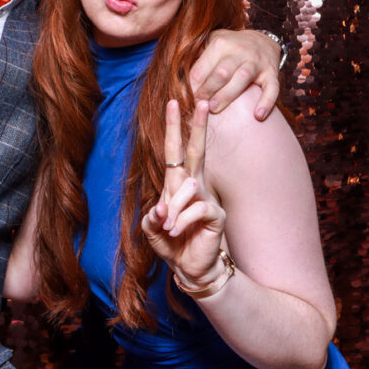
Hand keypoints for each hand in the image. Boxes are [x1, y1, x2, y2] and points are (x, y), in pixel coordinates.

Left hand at [141, 99, 226, 287]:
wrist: (190, 268)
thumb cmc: (172, 243)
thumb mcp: (153, 229)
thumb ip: (153, 217)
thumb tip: (163, 208)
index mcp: (176, 184)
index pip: (175, 150)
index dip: (174, 128)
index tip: (173, 103)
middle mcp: (193, 185)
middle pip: (196, 150)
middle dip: (198, 126)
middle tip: (202, 101)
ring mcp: (206, 198)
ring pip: (186, 187)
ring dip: (172, 211)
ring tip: (170, 229)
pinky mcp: (215, 213)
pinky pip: (195, 209)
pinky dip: (181, 222)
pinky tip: (177, 233)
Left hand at [189, 29, 280, 118]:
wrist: (262, 41)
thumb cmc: (228, 47)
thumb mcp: (211, 43)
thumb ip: (195, 56)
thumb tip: (173, 76)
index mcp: (220, 43)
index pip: (201, 67)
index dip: (191, 85)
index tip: (184, 98)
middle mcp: (239, 50)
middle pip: (221, 73)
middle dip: (207, 91)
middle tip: (197, 106)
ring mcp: (257, 62)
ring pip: (242, 79)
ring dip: (227, 95)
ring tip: (215, 109)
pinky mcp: (272, 73)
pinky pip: (272, 88)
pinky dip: (266, 102)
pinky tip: (258, 115)